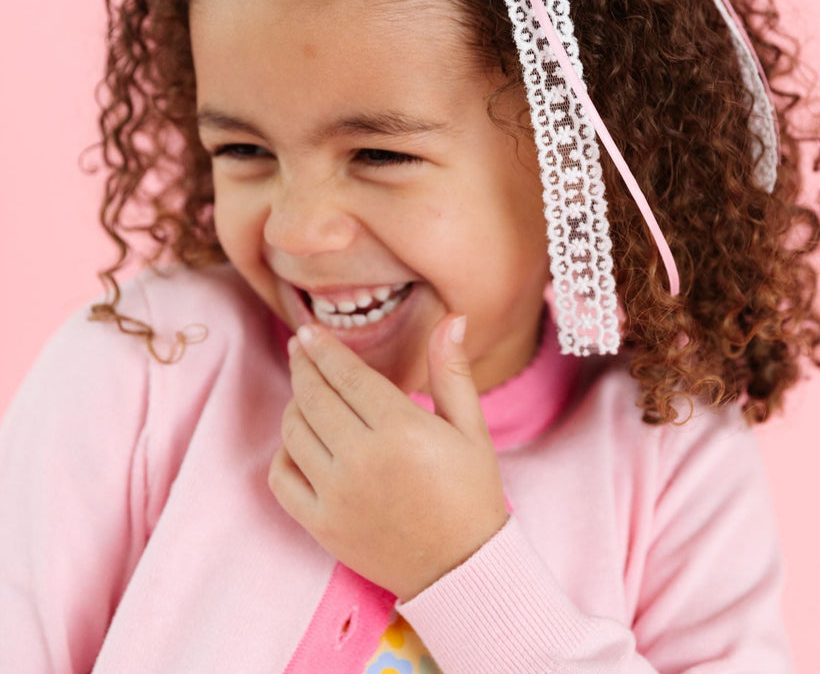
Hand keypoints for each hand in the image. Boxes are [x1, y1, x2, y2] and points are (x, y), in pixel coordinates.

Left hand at [268, 314, 508, 601]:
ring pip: (293, 432)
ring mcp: (337, 494)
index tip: (310, 332)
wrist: (463, 568)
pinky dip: (283, 452)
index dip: (324, 349)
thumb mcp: (470, 427)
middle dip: (303, 365)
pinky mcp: (322, 525)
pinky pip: (282, 478)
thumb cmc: (471, 492)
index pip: (347, 376)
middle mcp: (363, 459)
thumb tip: (452, 317)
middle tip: (300, 347)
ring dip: (294, 404)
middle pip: (314, 397)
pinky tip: (300, 441)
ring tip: (306, 391)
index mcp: (402, 430)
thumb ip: (451, 370)